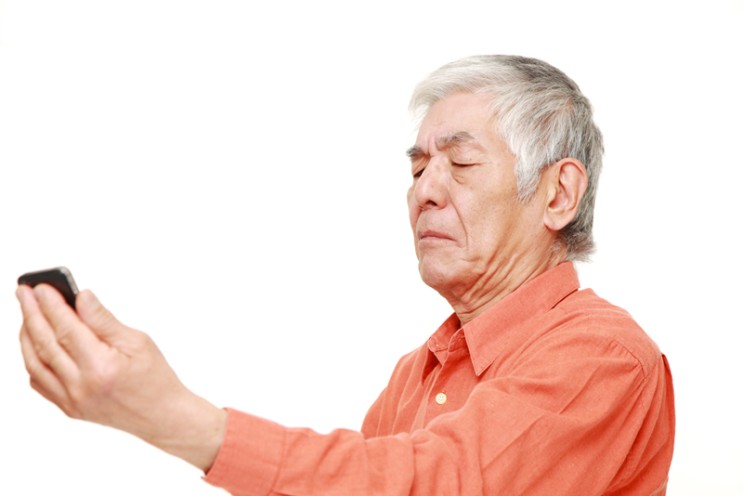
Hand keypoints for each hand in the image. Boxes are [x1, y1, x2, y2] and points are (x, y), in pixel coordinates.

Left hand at [17, 284, 226, 470]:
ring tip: (28, 312)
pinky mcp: (68, 408)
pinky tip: (35, 342)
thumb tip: (82, 297)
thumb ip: (104, 320)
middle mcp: (81, 387)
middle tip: (25, 291)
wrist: (161, 416)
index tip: (42, 287)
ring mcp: (71, 401)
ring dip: (27, 334)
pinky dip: (32, 358)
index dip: (52, 305)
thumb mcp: (138, 342)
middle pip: (45, 343)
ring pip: (35, 363)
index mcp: (101, 368)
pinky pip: (39, 381)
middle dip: (32, 313)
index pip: (66, 329)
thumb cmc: (155, 378)